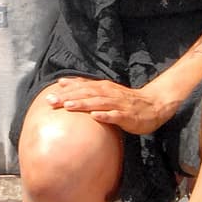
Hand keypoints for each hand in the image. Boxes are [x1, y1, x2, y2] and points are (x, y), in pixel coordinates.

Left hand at [43, 76, 170, 135]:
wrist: (153, 105)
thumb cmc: (126, 101)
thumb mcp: (106, 92)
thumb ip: (88, 89)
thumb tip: (64, 84)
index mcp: (104, 88)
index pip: (82, 87)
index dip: (66, 91)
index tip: (49, 94)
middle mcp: (109, 94)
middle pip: (86, 94)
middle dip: (68, 97)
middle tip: (51, 101)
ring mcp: (118, 104)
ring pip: (98, 103)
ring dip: (83, 104)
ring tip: (68, 106)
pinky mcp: (127, 116)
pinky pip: (115, 116)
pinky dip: (105, 116)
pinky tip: (95, 117)